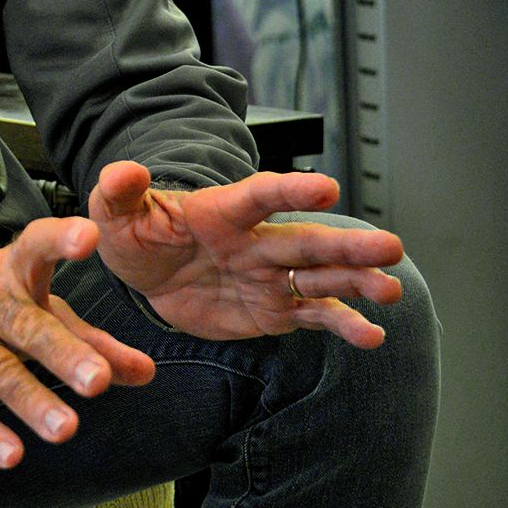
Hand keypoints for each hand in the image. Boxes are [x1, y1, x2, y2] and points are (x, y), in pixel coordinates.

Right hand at [0, 217, 153, 469]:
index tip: (90, 236)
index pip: (36, 247)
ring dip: (31, 400)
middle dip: (62, 352)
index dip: (60, 239)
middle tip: (98, 380)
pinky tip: (9, 454)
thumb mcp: (34, 308)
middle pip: (25, 325)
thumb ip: (90, 341)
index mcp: (12, 274)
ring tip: (65, 429)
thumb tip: (146, 372)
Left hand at [89, 161, 404, 347]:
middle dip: (347, 244)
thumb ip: (120, 192)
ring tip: (391, 289)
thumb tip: (124, 172)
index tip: (327, 187)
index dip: (292, 190)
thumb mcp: (115, 215)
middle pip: (306, 240)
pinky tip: (372, 335)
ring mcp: (270, 275)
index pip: (261, 196)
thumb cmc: (135, 236)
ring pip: (321, 277)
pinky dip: (343, 325)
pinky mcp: (273, 311)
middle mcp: (256, 240)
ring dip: (358, 282)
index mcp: (222, 211)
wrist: (146, 277)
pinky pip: (313, 317)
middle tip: (390, 247)